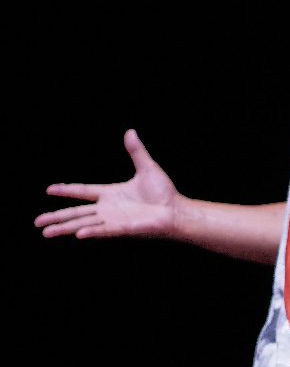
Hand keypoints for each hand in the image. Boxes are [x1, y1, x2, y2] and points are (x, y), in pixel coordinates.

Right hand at [36, 129, 183, 239]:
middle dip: (57, 217)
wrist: (176, 210)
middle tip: (37, 222)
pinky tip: (78, 234)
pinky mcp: (123, 229)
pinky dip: (92, 232)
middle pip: (77, 213)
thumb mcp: (147, 168)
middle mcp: (108, 208)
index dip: (67, 190)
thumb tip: (130, 131)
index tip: (49, 189)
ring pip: (83, 224)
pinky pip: (104, 230)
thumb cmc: (163, 192)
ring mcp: (114, 220)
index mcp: (110, 194)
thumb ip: (136, 151)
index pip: (83, 191)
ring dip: (65, 228)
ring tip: (46, 232)